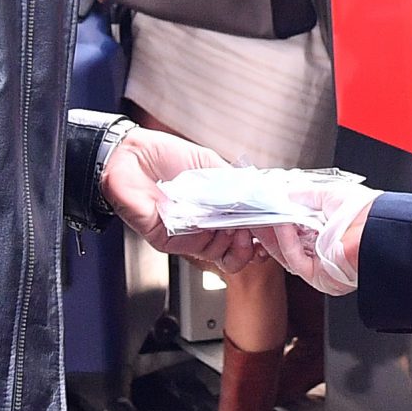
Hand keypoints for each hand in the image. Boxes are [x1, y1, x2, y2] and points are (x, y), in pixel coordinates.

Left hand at [100, 127, 259, 274]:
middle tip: (263, 233)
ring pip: (221, 256)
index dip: (264, 233)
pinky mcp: (169, 240)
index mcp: (216, 209)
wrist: (131, 155)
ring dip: (239, 246)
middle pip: (237, 251)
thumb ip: (237, 184)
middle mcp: (204, 225)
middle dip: (256, 244)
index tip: (280, 227)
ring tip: (244, 231)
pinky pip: (197, 249)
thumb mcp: (213, 166)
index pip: (246, 229)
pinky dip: (215, 241)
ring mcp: (188, 235)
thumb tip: (267, 197)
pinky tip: (224, 229)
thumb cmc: (167, 156)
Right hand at [257, 182, 375, 295]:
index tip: (264, 207)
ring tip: (262, 215)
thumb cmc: (365, 212)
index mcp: (330, 234)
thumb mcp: (329, 195)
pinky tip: (279, 223)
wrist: (381, 228)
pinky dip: (285, 240)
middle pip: (288, 243)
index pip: (297, 230)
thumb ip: (304, 195)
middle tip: (254, 212)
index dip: (278, 218)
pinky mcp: (318, 276)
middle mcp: (325, 252)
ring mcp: (321, 266)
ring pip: (287, 252)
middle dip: (270, 227)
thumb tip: (284, 192)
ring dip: (273, 233)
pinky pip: (294, 258)